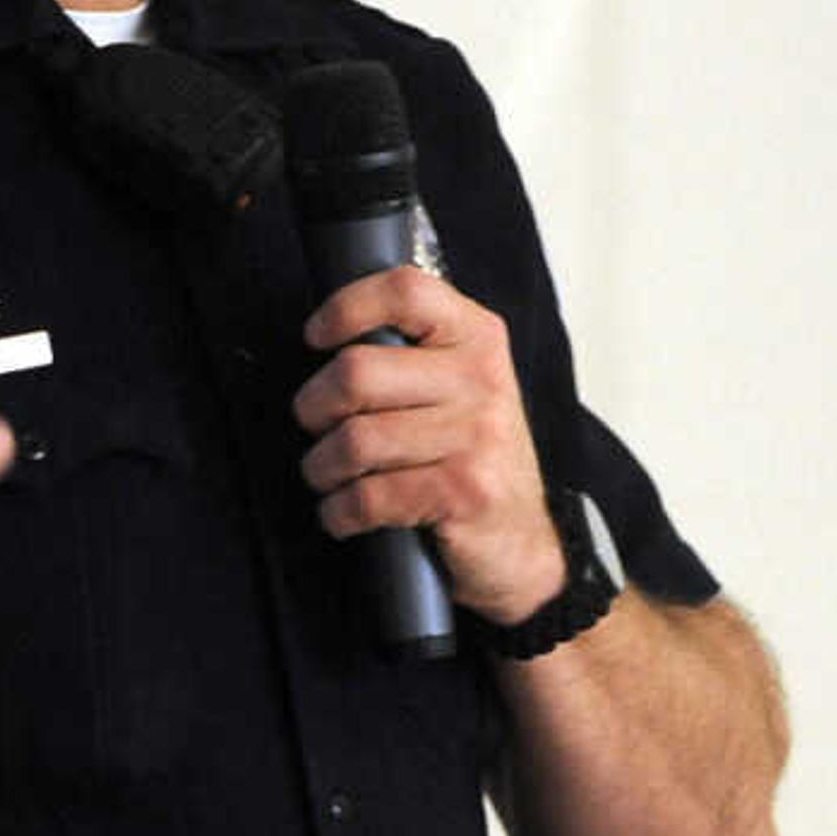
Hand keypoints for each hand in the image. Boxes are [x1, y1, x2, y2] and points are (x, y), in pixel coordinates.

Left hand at [293, 265, 562, 622]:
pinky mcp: (464, 492)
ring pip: (354, 439)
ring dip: (321, 467)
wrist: (523, 545)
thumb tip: (327, 338)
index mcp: (476, 337)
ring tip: (329, 475)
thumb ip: (409, 352)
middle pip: (355, 372)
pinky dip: (339, 511)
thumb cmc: (472, 459)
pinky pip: (368, 496)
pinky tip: (345, 512)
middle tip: (316, 426)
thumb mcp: (458, 387)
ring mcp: (478, 437)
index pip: (405, 290)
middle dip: (312, 407)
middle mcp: (482, 379)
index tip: (316, 336)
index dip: (345, 308)